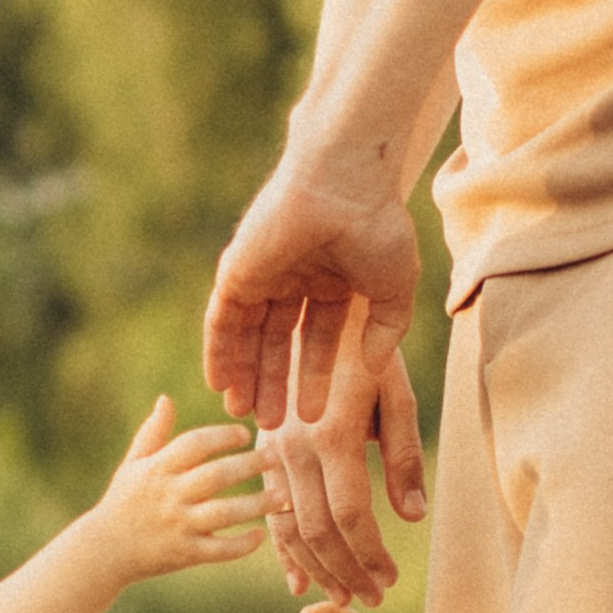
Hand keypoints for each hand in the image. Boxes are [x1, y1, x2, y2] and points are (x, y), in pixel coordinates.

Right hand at [87, 396, 266, 583]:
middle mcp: (170, 495)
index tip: (244, 434)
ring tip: (281, 495)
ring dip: (256, 504)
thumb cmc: (123, 502)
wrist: (104, 550)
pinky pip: (220, 549)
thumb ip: (153, 433)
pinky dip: (242, 544)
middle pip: (216, 475)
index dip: (223, 435)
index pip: (195, 443)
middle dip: (249, 465)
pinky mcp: (185, 554)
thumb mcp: (133, 464)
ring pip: (224, 513)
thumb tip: (166, 399)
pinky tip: (260, 534)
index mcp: (158, 469)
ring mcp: (179, 526)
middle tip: (273, 457)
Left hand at [204, 161, 421, 425]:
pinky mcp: (237, 270)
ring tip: (247, 417)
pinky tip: (219, 382)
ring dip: (247, 375)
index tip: (313, 418)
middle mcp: (294, 277)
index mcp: (332, 278)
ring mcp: (263, 273)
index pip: (318, 338)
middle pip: (278, 342)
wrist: (343, 184)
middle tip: (273, 428)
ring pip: (249, 335)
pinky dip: (219, 350)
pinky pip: (222, 319)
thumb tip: (372, 367)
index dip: (314, 377)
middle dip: (276, 384)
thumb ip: (385, 330)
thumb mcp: (394, 289)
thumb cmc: (377, 227)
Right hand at [259, 323, 425, 607]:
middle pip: (318, 529)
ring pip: (287, 525)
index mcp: (334, 435)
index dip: (371, 555)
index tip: (391, 579)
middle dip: (346, 571)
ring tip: (342, 596)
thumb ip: (404, 457)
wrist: (310, 303)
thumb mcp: (396, 394)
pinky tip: (297, 576)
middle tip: (372, 600)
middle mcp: (295, 448)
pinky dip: (282, 547)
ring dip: (316, 567)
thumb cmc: (368, 348)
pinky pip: (267, 508)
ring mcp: (272, 450)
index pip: (352, 515)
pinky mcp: (263, 449)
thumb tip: (412, 516)